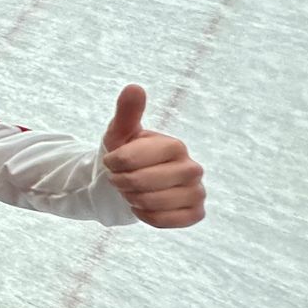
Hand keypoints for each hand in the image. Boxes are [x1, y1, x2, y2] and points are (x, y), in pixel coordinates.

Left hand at [101, 84, 205, 227]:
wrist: (132, 182)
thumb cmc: (126, 154)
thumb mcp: (121, 133)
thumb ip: (127, 113)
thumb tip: (134, 87)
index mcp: (175, 146)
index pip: (138, 157)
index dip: (116, 162)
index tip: (110, 161)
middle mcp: (192, 168)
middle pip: (145, 182)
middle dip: (122, 182)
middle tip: (118, 179)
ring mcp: (197, 192)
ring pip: (155, 203)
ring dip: (132, 199)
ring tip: (129, 192)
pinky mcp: (196, 213)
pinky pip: (166, 220)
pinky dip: (146, 216)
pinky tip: (141, 207)